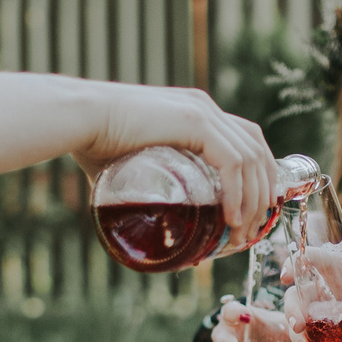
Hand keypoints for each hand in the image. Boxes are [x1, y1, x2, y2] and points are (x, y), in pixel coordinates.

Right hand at [74, 86, 274, 245]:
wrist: (78, 119)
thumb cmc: (92, 142)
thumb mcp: (130, 164)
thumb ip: (138, 184)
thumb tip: (129, 218)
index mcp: (197, 112)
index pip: (246, 140)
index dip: (258, 174)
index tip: (253, 208)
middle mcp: (206, 108)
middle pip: (257, 149)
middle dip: (263, 192)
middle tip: (254, 228)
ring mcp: (203, 112)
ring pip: (250, 159)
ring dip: (252, 200)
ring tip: (241, 233)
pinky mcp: (194, 122)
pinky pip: (232, 162)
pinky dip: (237, 192)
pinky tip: (231, 217)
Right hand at [282, 247, 341, 341]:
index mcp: (339, 270)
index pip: (311, 261)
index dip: (294, 265)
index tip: (286, 276)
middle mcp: (330, 293)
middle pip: (299, 299)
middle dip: (292, 312)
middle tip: (297, 326)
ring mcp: (334, 318)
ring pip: (307, 328)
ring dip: (302, 340)